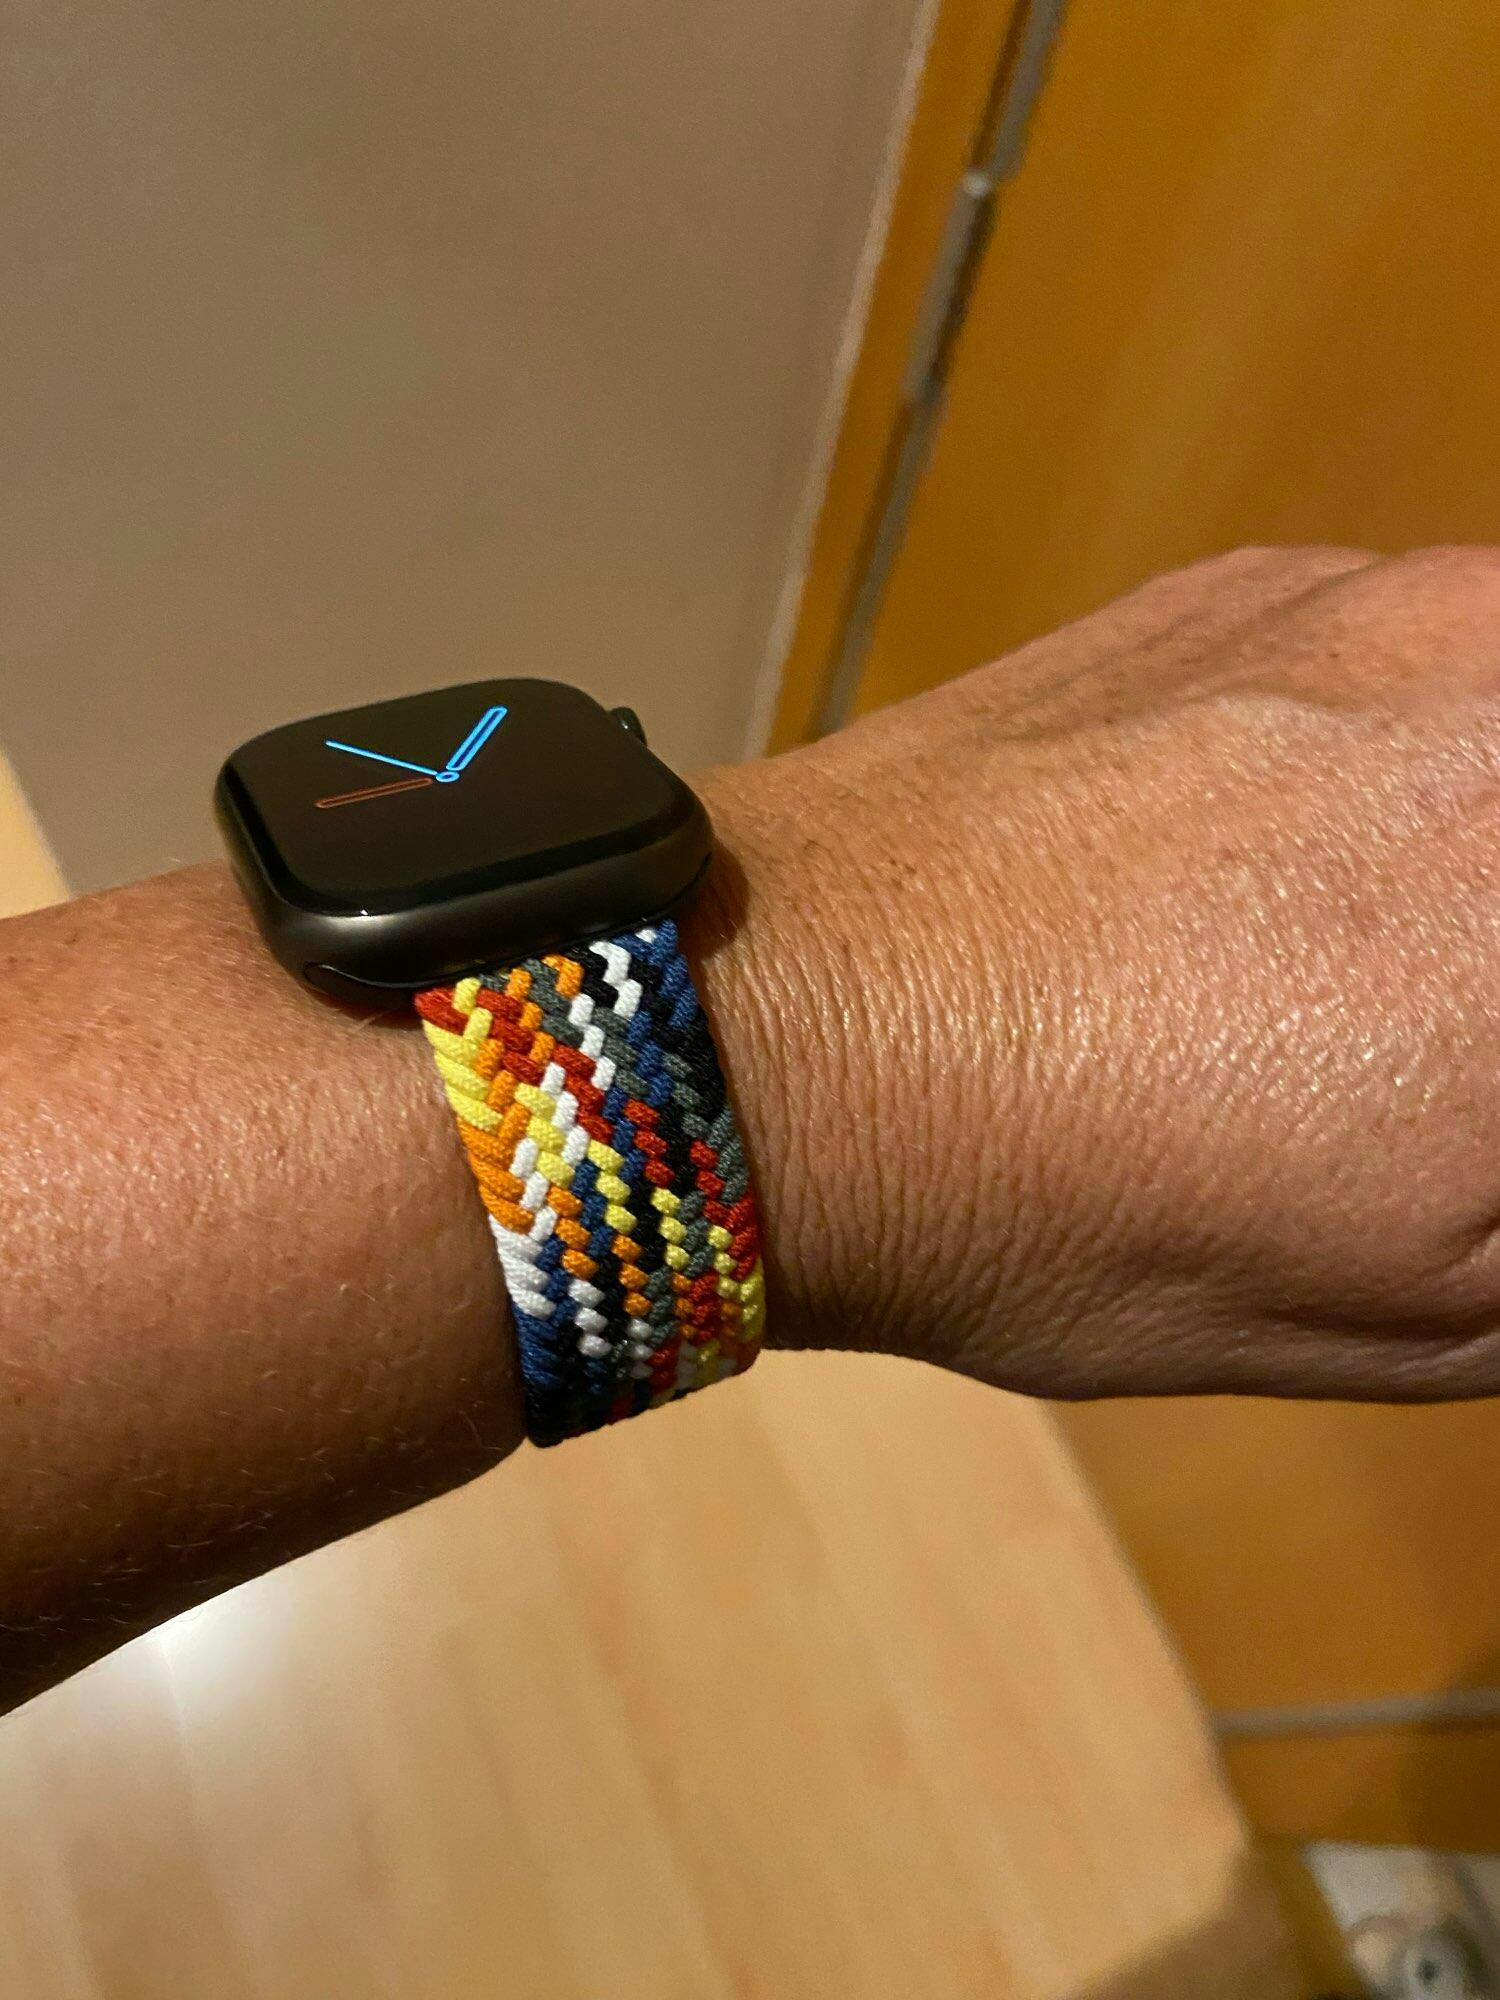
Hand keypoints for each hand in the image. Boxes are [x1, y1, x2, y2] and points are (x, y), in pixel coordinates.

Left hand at [692, 546, 1499, 1400]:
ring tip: (1388, 951)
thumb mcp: (1430, 1302)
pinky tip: (1310, 847)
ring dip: (1485, 833)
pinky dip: (1445, 738)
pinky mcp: (1268, 570)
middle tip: (1434, 1020)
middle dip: (1495, 951)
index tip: (1468, 1093)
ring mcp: (1403, 600)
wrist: (780, 1024)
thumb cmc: (1084, 1209)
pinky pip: (1453, 640)